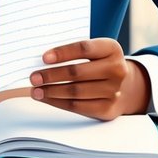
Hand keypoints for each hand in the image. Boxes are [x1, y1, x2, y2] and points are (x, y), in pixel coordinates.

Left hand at [30, 38, 150, 120]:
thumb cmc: (99, 64)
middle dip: (51, 75)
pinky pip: (77, 106)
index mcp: (112, 49)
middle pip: (77, 72)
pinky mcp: (107, 108)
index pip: (84, 48)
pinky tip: (46, 98)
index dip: (63, 53)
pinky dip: (58, 102)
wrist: (123, 86)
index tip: (44, 58)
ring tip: (35, 90)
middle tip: (34, 77)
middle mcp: (116, 69)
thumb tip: (43, 62)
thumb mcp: (95, 52)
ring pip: (75, 91)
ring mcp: (114, 91)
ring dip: (51, 91)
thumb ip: (74, 53)